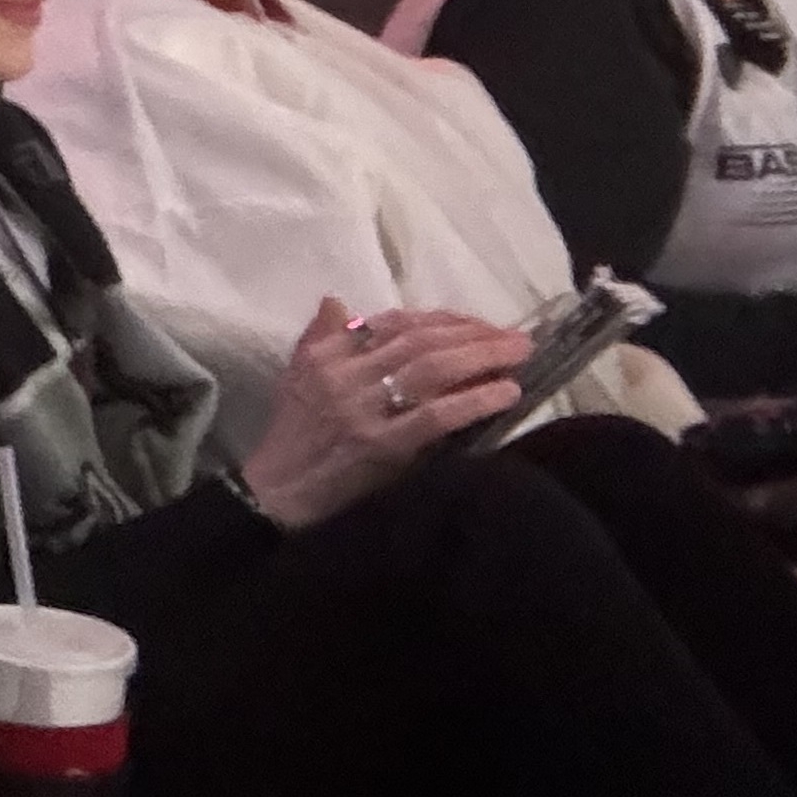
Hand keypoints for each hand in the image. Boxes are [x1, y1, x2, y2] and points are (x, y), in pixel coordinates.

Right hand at [234, 301, 524, 529]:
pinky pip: (437, 416)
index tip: (477, 324)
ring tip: (519, 356)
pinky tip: (506, 394)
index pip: (393, 324)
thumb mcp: (294, 379)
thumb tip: (335, 302)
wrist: (277, 494)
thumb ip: (318, 338)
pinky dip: (475, 400)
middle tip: (516, 338)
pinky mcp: (382, 446)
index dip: (443, 320)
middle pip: (420, 342)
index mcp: (324, 355)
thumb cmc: (293, 437)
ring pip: (431, 370)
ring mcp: (362, 410)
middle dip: (473, 335)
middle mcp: (343, 376)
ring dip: (482, 358)